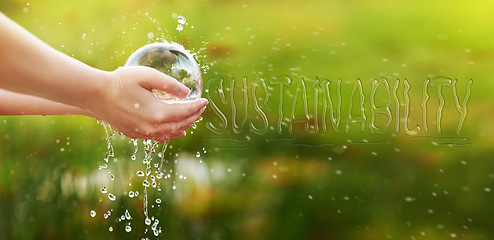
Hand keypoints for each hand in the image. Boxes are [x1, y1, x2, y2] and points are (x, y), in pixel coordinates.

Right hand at [84, 66, 207, 140]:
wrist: (94, 95)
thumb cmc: (120, 81)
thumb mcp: (147, 76)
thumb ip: (169, 84)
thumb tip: (186, 93)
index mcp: (157, 113)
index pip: (185, 112)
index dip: (197, 106)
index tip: (205, 100)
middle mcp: (151, 127)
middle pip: (180, 124)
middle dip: (193, 116)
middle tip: (201, 108)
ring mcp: (142, 133)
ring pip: (170, 133)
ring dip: (183, 126)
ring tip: (192, 119)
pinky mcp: (134, 134)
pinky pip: (158, 137)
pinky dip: (170, 133)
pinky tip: (175, 131)